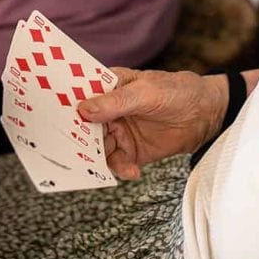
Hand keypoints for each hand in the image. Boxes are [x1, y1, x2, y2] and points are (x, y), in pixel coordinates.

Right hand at [77, 68, 228, 179]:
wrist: (207, 114)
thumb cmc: (176, 90)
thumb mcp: (146, 92)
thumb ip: (115, 102)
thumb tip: (83, 109)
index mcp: (108, 86)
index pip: (80, 94)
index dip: (65, 104)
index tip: (52, 117)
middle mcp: (108, 110)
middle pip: (83, 125)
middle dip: (77, 138)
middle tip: (75, 152)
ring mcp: (119, 131)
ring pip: (96, 148)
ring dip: (97, 158)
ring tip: (105, 166)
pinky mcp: (131, 151)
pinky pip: (116, 163)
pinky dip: (120, 170)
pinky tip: (132, 171)